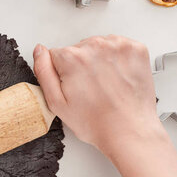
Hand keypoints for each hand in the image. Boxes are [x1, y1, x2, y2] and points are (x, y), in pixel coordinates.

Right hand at [32, 35, 163, 155]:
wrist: (129, 131)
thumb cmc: (95, 122)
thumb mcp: (56, 102)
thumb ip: (43, 71)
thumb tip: (40, 50)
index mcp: (72, 58)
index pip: (56, 55)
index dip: (62, 73)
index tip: (73, 86)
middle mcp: (95, 46)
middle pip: (78, 49)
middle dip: (80, 66)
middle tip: (89, 89)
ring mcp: (118, 46)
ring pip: (97, 46)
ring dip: (99, 61)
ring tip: (104, 85)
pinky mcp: (136, 49)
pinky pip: (118, 46)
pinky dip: (117, 59)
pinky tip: (117, 78)